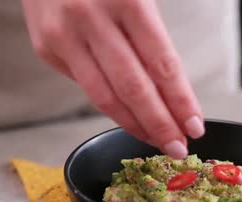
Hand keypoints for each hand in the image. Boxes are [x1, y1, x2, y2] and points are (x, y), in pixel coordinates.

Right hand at [21, 0, 204, 158]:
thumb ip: (152, 36)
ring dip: (135, 125)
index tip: (195, 126)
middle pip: (134, 87)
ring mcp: (64, 34)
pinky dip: (110, 106)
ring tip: (157, 142)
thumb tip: (171, 92)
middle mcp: (91, 18)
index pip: (161, 64)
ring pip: (105, 96)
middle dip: (160, 124)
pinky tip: (128, 118)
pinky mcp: (46, 47)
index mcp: (127, 0)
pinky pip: (84, 87)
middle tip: (178, 147)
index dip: (180, 101)